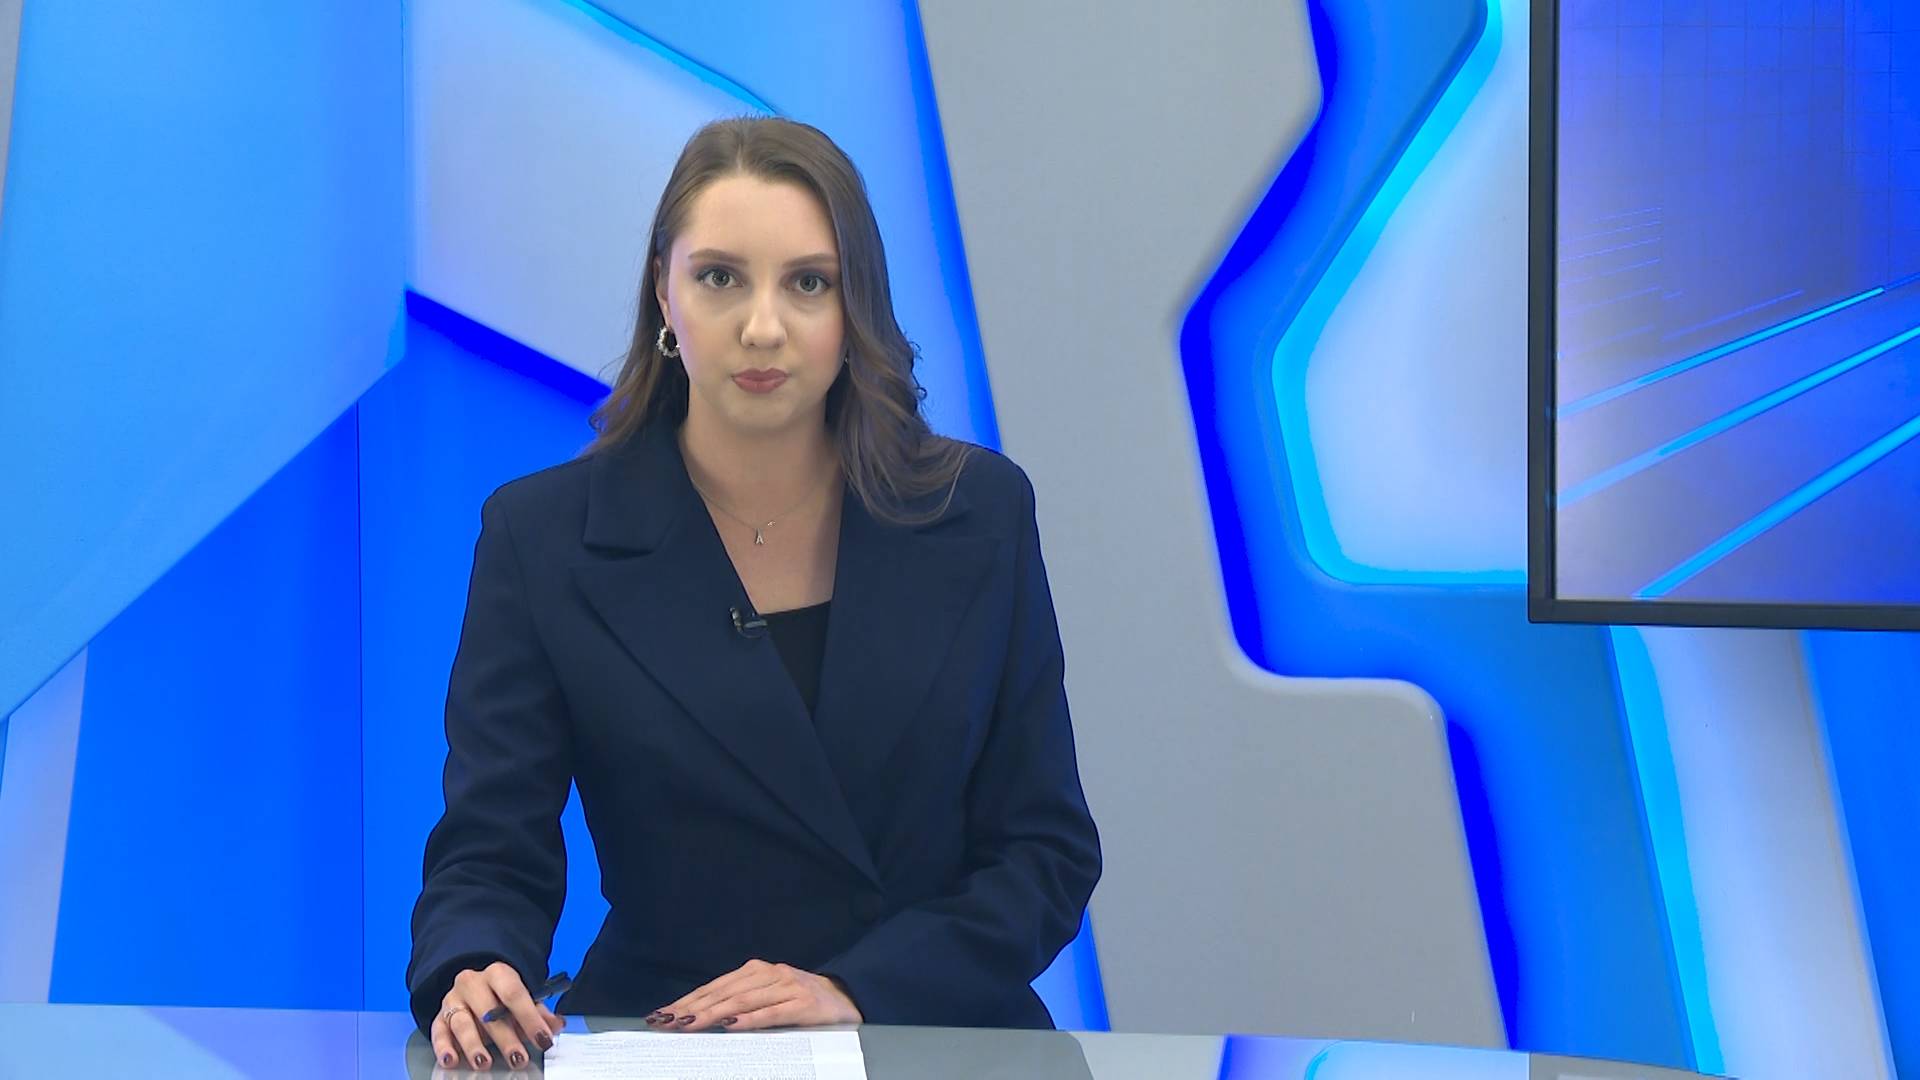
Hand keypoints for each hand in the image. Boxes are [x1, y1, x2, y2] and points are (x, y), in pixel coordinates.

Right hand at [431, 961, 566, 1070]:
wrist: (474, 987)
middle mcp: (472, 984)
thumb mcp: (522, 999)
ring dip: (474, 1045)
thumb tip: (556, 1025)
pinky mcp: (439, 1017)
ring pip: (462, 1022)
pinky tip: (452, 1060)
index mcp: (498, 974)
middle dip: (505, 1037)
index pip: (514, 993)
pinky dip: (444, 1048)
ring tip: (485, 1062)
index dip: (529, 1018)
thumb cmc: (501, 997)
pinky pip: (438, 1032)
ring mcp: (453, 1000)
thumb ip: (539, 1013)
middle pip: (488, 1011)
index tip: (542, 1039)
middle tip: (518, 1058)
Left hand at [648, 959, 862, 1032]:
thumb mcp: (769, 995)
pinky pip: (771, 1013)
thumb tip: (700, 1017)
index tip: (663, 1014)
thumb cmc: (801, 1000)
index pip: (715, 986)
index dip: (688, 1000)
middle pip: (723, 992)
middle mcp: (770, 973)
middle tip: (666, 1022)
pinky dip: (748, 1020)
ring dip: (712, 1013)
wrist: (847, 998)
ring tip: (688, 1024)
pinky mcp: (803, 1004)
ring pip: (742, 1001)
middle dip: (691, 1008)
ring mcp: (787, 987)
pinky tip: (729, 1027)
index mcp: (758, 970)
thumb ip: (742, 1002)